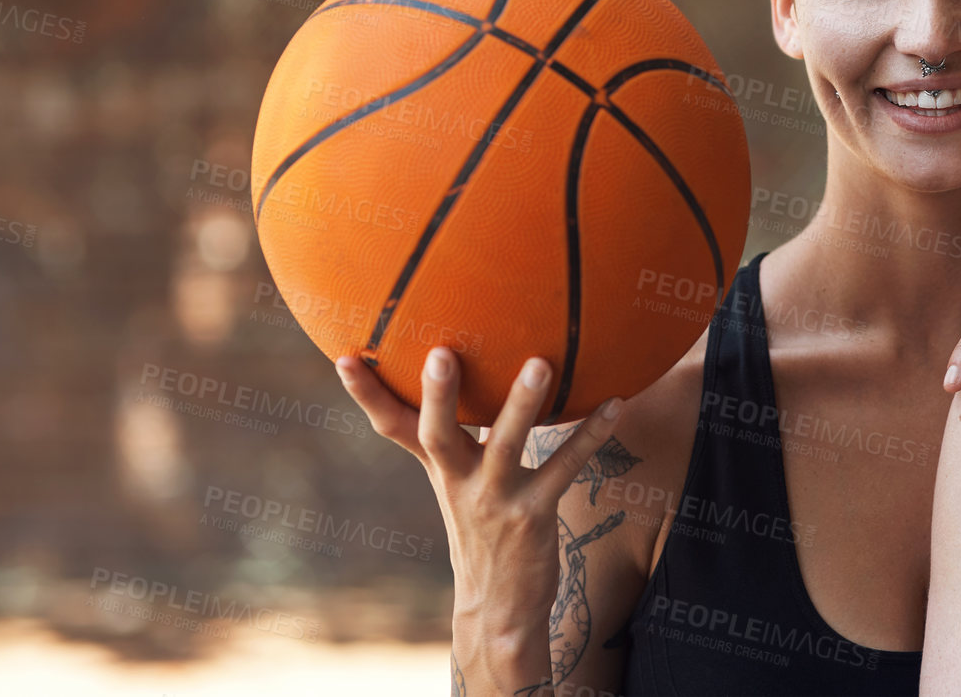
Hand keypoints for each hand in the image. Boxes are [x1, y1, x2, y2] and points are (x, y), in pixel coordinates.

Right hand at [336, 347, 621, 637]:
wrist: (499, 609)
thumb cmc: (483, 530)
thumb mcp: (459, 483)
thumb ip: (460, 436)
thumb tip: (469, 375)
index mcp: (440, 468)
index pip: (393, 427)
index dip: (367, 395)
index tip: (344, 357)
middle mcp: (459, 482)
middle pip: (438, 435)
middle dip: (438, 395)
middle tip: (440, 352)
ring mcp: (495, 500)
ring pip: (507, 446)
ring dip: (523, 404)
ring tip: (541, 363)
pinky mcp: (533, 515)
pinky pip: (564, 467)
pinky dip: (590, 435)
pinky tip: (616, 404)